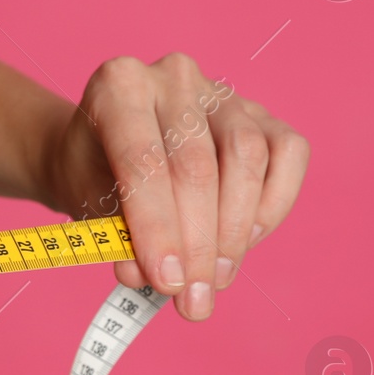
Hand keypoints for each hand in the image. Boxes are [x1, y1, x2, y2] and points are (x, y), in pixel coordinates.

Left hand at [39, 53, 309, 319]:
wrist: (105, 148)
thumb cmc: (94, 175)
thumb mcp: (86, 203)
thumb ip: (114, 235)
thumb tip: (142, 277)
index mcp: (118, 85)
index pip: (143, 162)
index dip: (156, 227)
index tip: (166, 282)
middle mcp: (172, 75)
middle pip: (197, 166)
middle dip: (198, 244)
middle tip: (192, 298)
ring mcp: (222, 90)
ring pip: (247, 158)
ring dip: (235, 232)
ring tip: (213, 278)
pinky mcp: (262, 112)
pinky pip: (287, 154)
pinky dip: (272, 206)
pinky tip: (244, 242)